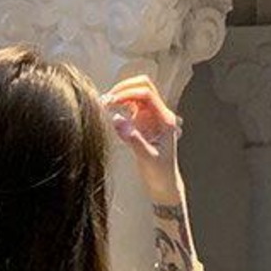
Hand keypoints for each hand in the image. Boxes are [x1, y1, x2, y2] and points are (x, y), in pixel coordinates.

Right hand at [105, 74, 180, 192]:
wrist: (164, 184)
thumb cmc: (160, 173)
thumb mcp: (147, 158)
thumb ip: (133, 139)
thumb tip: (116, 120)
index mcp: (165, 119)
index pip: (146, 94)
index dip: (128, 93)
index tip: (112, 101)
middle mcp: (159, 113)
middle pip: (143, 85)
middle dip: (124, 88)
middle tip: (108, 98)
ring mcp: (151, 116)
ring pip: (136, 93)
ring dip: (121, 94)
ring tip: (106, 104)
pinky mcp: (143, 121)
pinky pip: (131, 105)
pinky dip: (120, 104)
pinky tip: (110, 111)